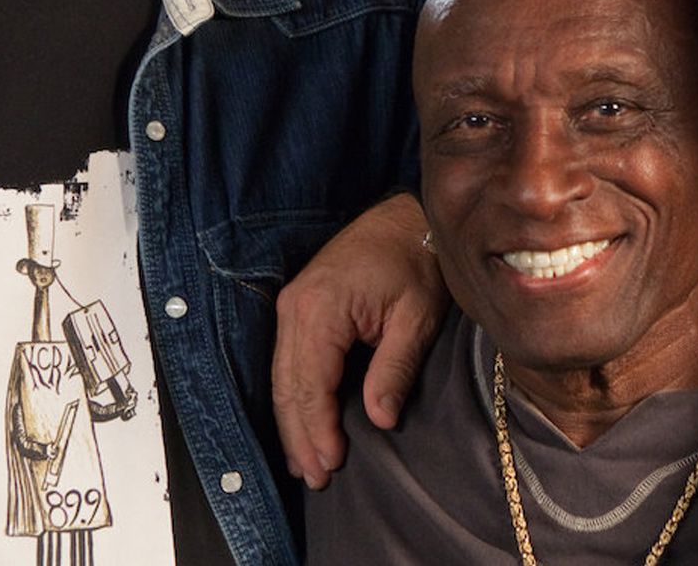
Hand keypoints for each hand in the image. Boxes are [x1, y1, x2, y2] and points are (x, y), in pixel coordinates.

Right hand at [272, 192, 446, 489]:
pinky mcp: (297, 307)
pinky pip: (287, 362)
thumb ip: (394, 368)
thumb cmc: (416, 261)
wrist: (405, 218)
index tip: (333, 464)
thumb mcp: (416, 317)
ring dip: (293, 423)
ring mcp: (291, 306)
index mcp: (320, 310)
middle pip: (288, 387)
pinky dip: (293, 398)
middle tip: (316, 478)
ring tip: (305, 465)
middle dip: (300, 437)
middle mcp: (294, 308)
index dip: (319, 429)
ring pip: (281, 378)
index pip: (311, 385)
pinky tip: (301, 426)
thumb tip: (379, 419)